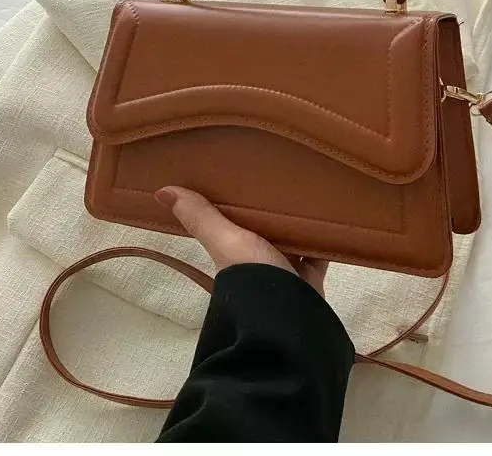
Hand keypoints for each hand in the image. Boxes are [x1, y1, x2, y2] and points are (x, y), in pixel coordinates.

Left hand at [154, 186, 328, 296]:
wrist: (290, 321)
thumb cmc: (254, 277)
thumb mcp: (227, 242)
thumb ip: (201, 218)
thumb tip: (160, 191)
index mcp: (234, 250)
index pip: (232, 219)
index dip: (235, 199)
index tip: (241, 171)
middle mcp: (258, 259)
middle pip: (264, 228)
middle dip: (271, 207)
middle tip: (280, 171)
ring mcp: (285, 270)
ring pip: (292, 238)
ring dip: (297, 220)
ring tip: (307, 185)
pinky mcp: (311, 276)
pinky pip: (320, 251)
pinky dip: (326, 237)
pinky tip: (331, 214)